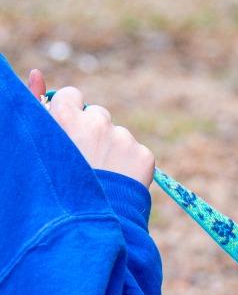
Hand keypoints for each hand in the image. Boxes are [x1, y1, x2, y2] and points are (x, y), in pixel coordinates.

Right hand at [33, 70, 154, 186]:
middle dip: (95, 132)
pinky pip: (138, 152)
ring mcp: (123, 138)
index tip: (72, 131)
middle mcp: (96, 121)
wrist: (89, 221)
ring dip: (115, 149)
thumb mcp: (43, 142)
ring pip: (120, 135)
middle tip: (88, 160)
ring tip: (104, 175)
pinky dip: (132, 165)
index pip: (72, 96)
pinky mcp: (144, 156)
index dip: (72, 114)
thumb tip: (37, 73)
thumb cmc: (59, 181)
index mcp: (66, 115)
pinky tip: (120, 182)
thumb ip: (36, 104)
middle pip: (99, 115)